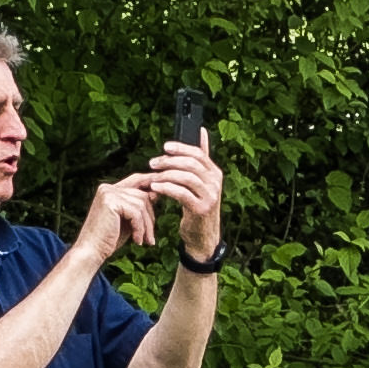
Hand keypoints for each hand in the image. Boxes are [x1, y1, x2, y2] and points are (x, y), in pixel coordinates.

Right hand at [73, 174, 153, 264]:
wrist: (91, 252)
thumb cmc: (110, 239)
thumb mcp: (128, 220)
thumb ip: (140, 207)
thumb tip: (157, 194)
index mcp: (109, 189)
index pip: (136, 180)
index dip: (152, 185)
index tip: (165, 197)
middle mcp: (107, 188)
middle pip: (143, 195)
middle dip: (150, 217)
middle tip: (150, 237)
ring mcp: (108, 193)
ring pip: (142, 205)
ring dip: (147, 226)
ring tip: (145, 241)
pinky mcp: (110, 202)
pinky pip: (136, 213)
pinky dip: (140, 228)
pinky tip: (137, 241)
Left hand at [143, 134, 226, 256]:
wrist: (203, 236)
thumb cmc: (198, 205)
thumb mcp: (201, 181)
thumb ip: (201, 158)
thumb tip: (201, 131)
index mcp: (215, 174)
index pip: (198, 154)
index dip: (181, 148)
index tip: (164, 148)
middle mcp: (215, 184)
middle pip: (191, 164)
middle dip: (169, 161)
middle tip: (153, 163)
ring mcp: (210, 197)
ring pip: (186, 177)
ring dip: (165, 175)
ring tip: (153, 177)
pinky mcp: (201, 210)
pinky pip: (181, 193)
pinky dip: (167, 188)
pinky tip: (155, 188)